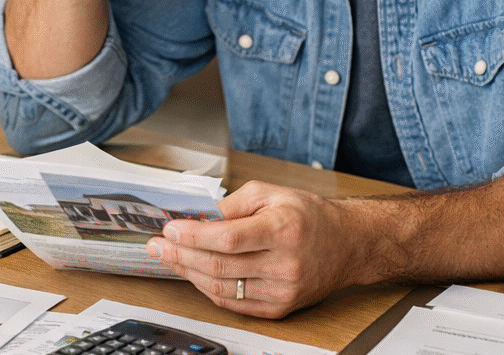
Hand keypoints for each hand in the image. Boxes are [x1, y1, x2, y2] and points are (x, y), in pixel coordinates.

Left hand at [146, 181, 364, 318]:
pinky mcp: (279, 308)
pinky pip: (234, 303)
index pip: (229, 238)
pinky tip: (194, 274)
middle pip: (220, 265)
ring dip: (189, 273)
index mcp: (284, 229)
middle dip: (180, 255)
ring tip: (169, 258)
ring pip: (222, 288)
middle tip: (157, 245)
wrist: (346, 245)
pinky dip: (208, 289)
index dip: (194, 236)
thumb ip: (232, 204)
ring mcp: (282, 290)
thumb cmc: (309, 216)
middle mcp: (285, 264)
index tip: (170, 230)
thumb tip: (196, 218)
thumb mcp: (271, 193)